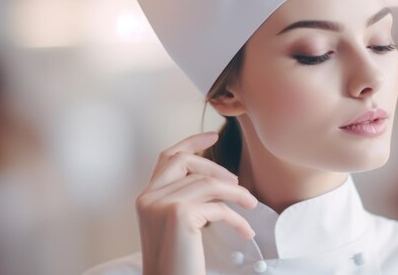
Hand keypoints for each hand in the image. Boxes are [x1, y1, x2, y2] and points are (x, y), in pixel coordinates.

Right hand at [135, 131, 257, 274]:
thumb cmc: (177, 261)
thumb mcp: (176, 224)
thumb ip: (185, 197)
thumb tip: (218, 177)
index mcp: (146, 197)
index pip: (167, 157)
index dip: (191, 142)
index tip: (213, 135)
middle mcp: (149, 197)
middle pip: (187, 162)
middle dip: (216, 167)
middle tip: (238, 184)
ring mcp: (162, 204)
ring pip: (208, 183)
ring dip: (236, 194)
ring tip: (251, 205)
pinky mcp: (179, 214)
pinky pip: (218, 207)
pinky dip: (237, 219)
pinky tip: (246, 232)